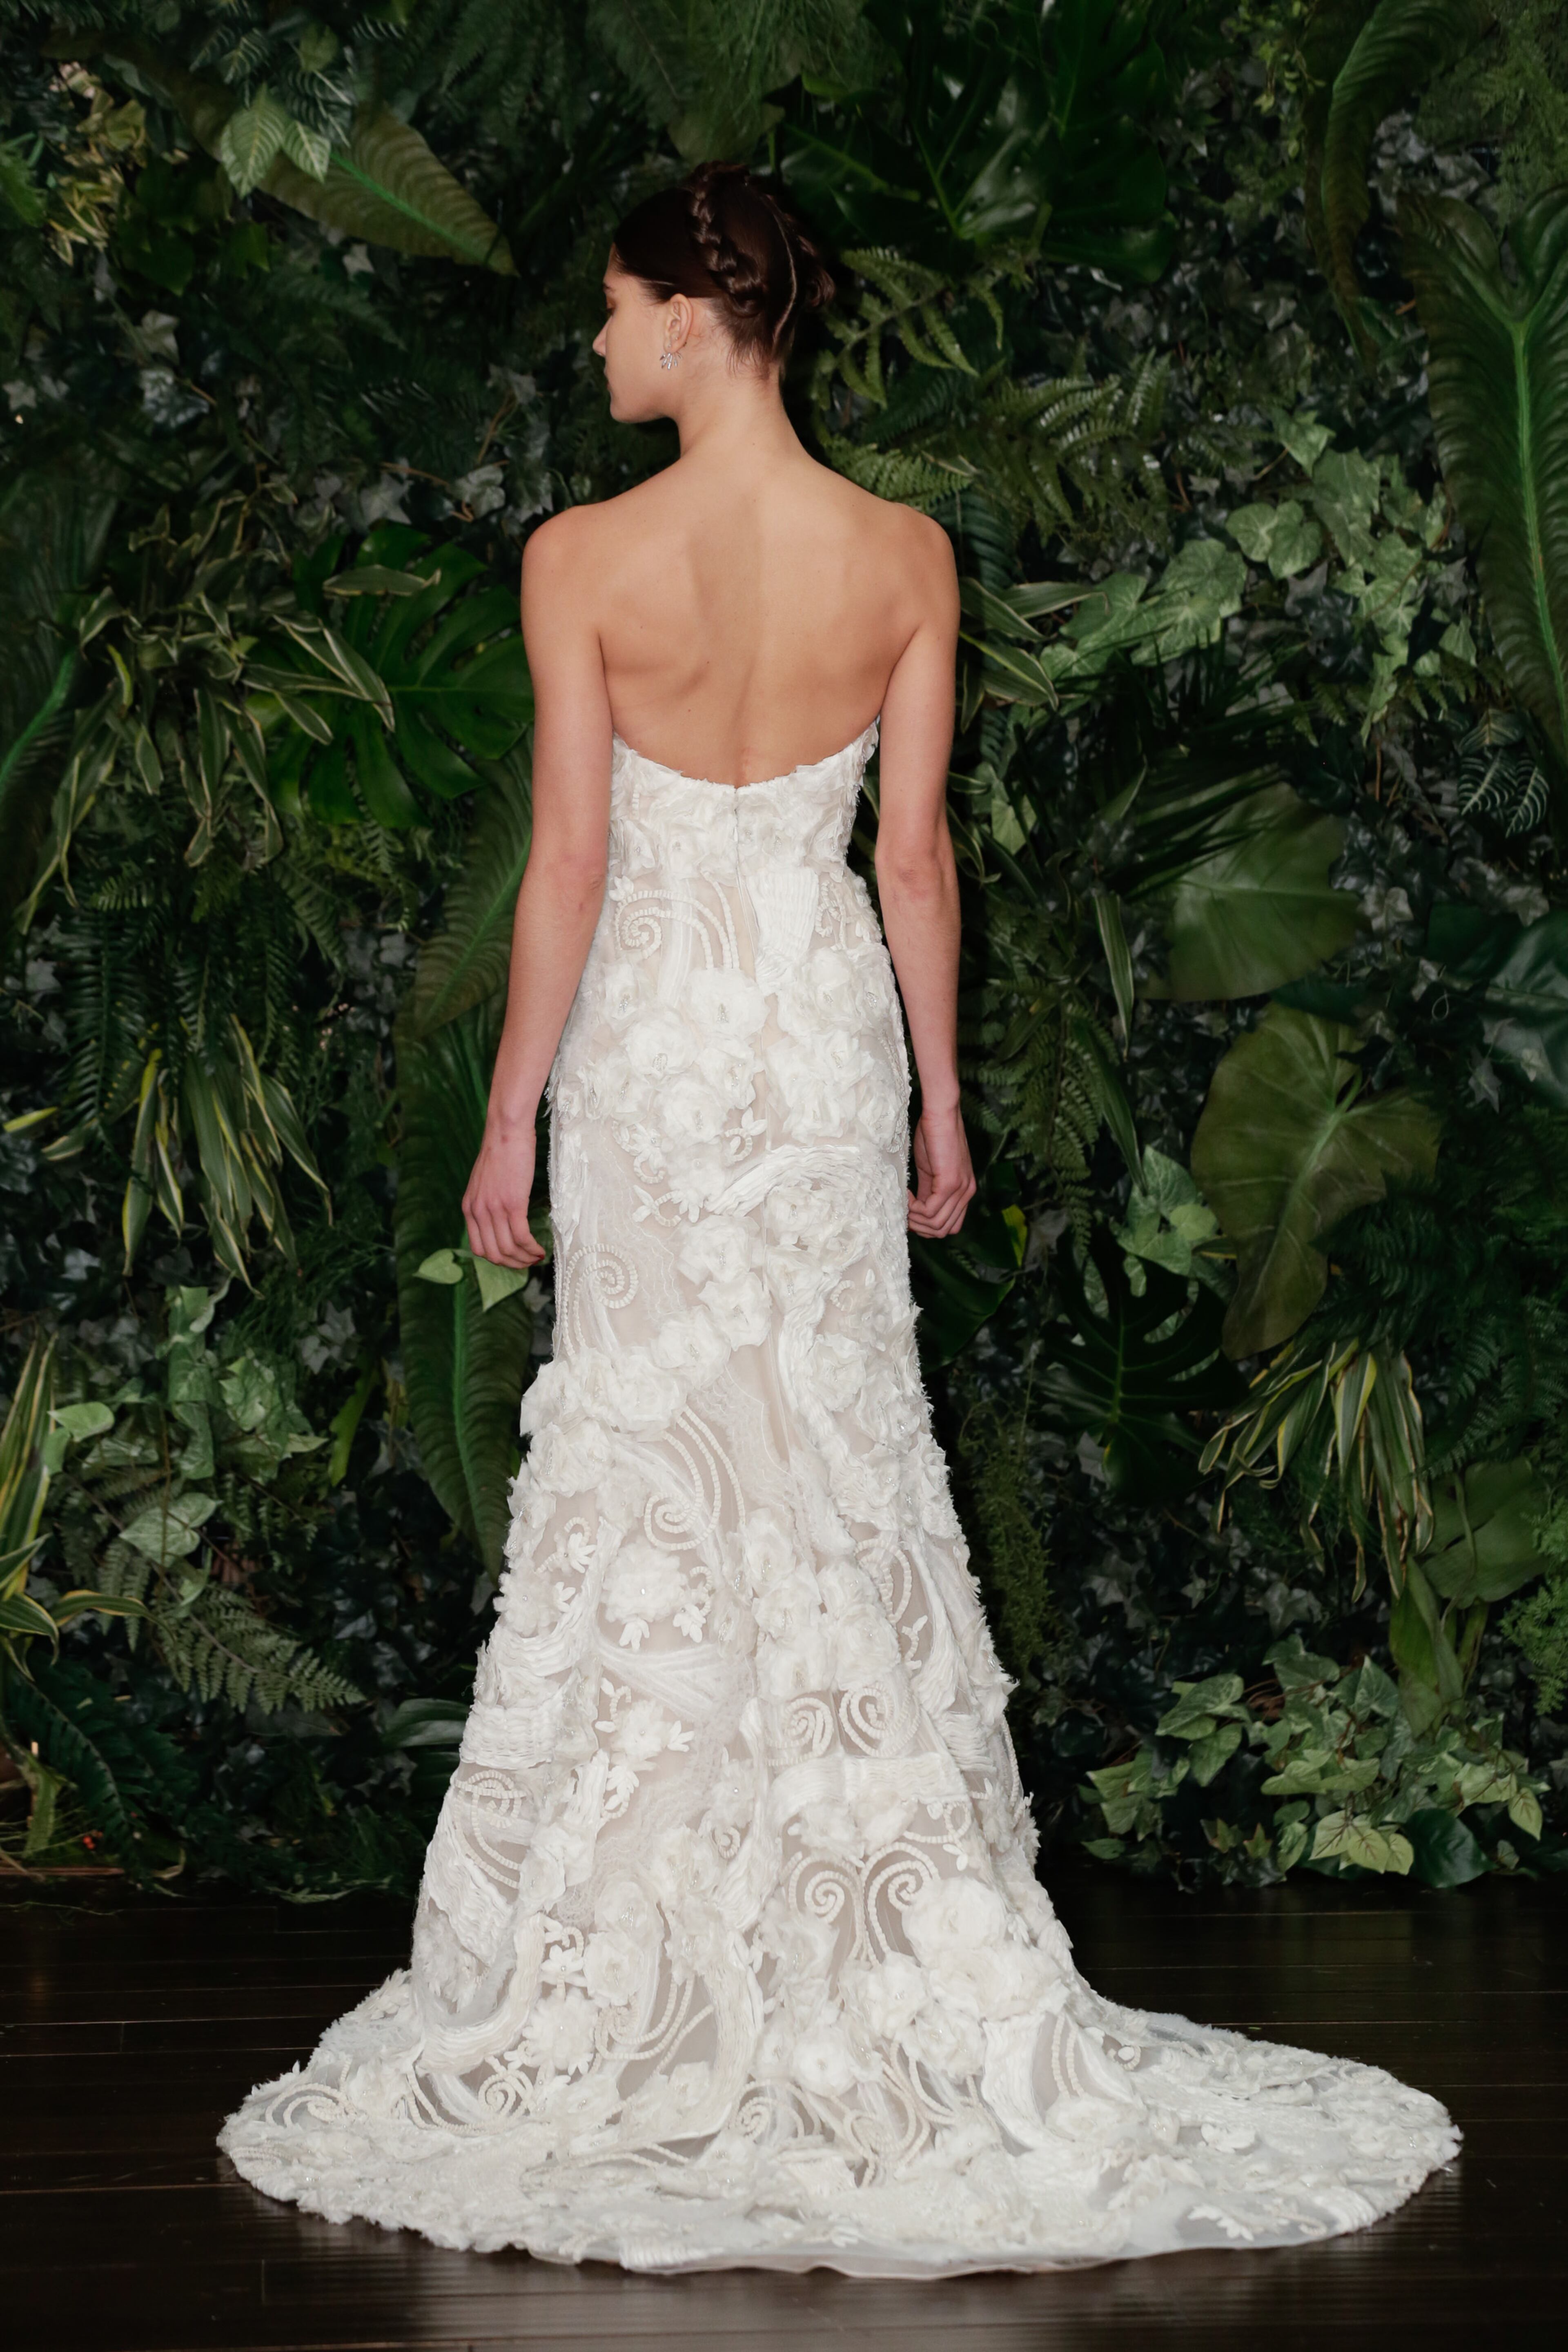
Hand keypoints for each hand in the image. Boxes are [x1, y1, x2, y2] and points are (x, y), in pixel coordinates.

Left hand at [462, 1121, 546, 1270]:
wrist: (506, 1132)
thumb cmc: (500, 1153)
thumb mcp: (483, 1183)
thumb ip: (486, 1203)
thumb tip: (499, 1220)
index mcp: (469, 1209)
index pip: (478, 1249)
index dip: (498, 1259)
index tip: (514, 1258)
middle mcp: (478, 1212)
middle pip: (494, 1254)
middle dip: (513, 1264)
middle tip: (528, 1263)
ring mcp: (494, 1209)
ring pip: (508, 1249)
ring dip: (525, 1259)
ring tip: (537, 1257)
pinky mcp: (512, 1204)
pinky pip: (521, 1237)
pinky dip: (532, 1248)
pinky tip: (541, 1249)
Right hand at [908, 1101, 974, 1237]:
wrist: (940, 1114)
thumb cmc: (934, 1136)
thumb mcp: (931, 1170)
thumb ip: (928, 1191)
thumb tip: (917, 1211)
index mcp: (964, 1191)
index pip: (950, 1226)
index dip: (928, 1227)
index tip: (910, 1214)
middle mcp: (967, 1193)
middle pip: (943, 1230)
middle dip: (920, 1227)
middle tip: (904, 1212)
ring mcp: (960, 1189)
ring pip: (936, 1224)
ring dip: (914, 1219)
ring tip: (903, 1202)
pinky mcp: (950, 1183)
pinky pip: (929, 1211)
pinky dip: (913, 1208)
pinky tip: (905, 1193)